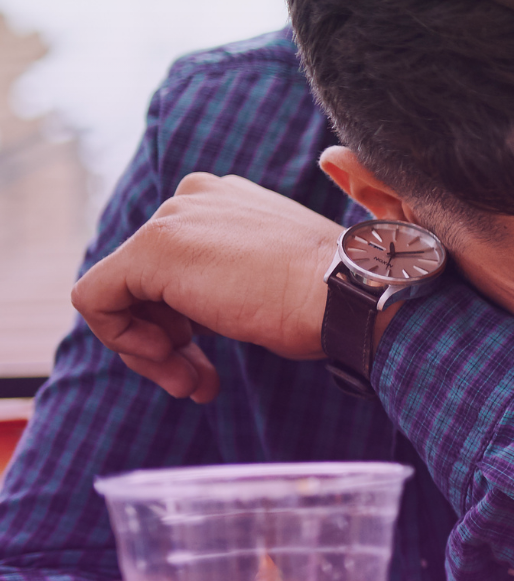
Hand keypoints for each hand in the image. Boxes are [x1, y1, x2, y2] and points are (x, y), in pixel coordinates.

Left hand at [71, 173, 344, 402]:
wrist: (349, 294)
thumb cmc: (329, 299)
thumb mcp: (273, 278)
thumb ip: (228, 281)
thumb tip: (192, 319)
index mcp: (225, 200)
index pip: (173, 264)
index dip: (182, 320)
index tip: (209, 359)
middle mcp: (193, 197)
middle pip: (143, 280)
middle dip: (166, 340)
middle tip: (196, 380)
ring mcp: (171, 220)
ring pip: (119, 293)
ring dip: (150, 351)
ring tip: (190, 383)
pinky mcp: (151, 250)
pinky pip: (97, 300)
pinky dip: (123, 341)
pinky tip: (169, 362)